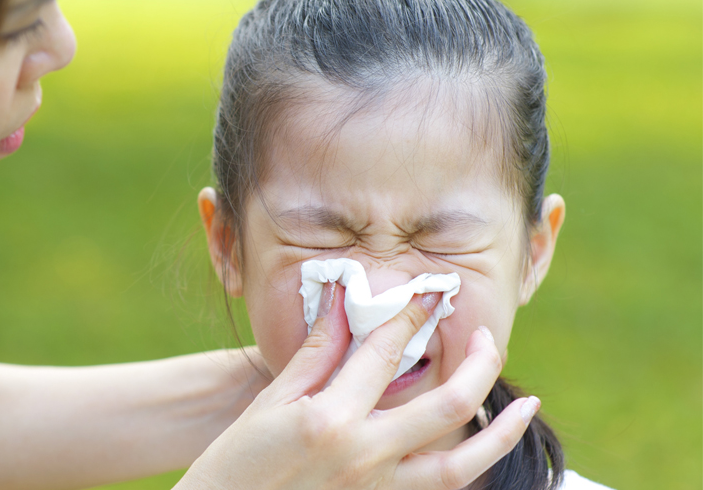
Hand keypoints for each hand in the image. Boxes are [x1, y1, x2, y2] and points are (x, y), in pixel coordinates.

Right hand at [175, 284, 536, 489]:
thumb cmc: (235, 463)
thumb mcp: (272, 402)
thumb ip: (317, 352)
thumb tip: (343, 299)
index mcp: (331, 419)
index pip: (385, 351)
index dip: (409, 313)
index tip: (428, 291)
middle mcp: (364, 456)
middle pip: (448, 404)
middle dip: (479, 363)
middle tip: (488, 336)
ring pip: (460, 466)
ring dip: (501, 432)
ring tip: (528, 405)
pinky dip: (466, 470)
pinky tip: (478, 451)